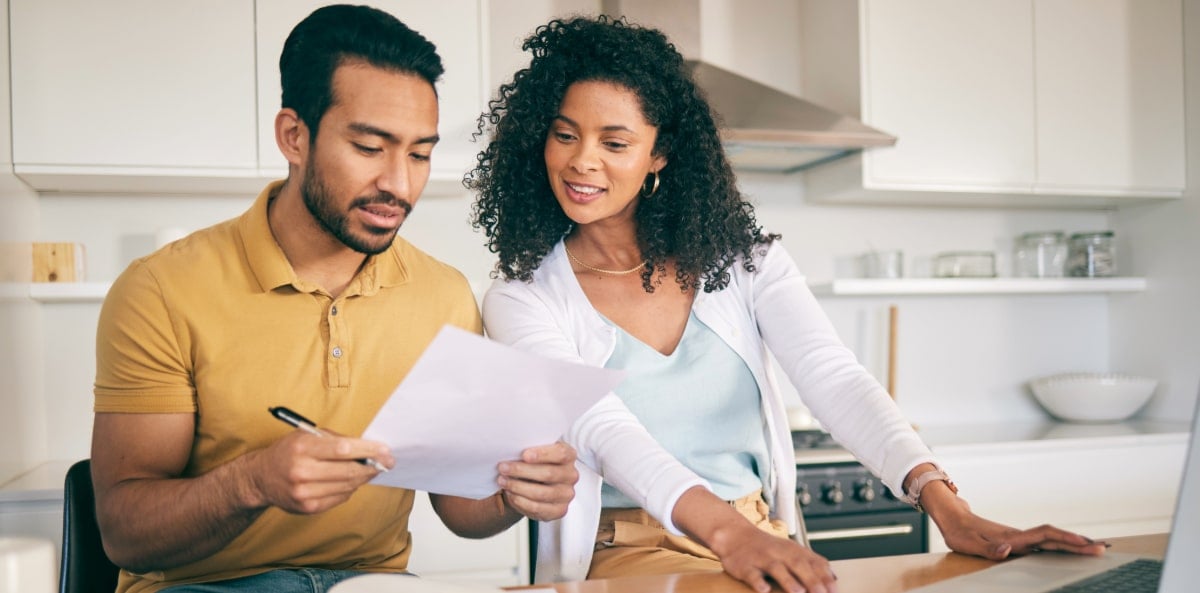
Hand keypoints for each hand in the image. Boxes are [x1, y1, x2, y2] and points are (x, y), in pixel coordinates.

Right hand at [244, 429, 393, 514]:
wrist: (261, 478)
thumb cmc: (289, 452)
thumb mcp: (306, 435)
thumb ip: (335, 439)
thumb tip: (368, 447)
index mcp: (302, 448)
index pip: (343, 449)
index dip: (368, 450)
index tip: (385, 450)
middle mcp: (302, 471)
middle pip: (348, 471)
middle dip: (373, 466)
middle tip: (388, 462)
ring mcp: (304, 492)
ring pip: (347, 486)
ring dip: (363, 478)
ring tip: (371, 469)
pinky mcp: (308, 507)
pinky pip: (339, 498)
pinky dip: (350, 489)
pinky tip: (351, 481)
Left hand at [496, 441, 578, 520]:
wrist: (534, 483)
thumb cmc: (535, 463)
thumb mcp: (535, 451)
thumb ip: (530, 449)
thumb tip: (511, 450)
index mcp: (569, 455)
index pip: (561, 453)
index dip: (543, 454)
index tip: (524, 454)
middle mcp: (571, 475)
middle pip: (548, 474)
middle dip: (522, 471)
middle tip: (503, 467)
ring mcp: (567, 494)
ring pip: (541, 493)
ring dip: (518, 487)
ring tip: (503, 481)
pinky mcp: (559, 510)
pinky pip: (537, 508)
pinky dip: (520, 501)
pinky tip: (510, 493)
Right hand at [711, 526, 836, 592]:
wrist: (734, 535)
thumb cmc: (767, 548)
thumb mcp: (791, 551)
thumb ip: (811, 563)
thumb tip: (834, 578)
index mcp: (793, 550)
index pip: (813, 561)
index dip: (825, 576)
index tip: (834, 591)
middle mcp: (779, 553)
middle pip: (798, 564)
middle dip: (811, 580)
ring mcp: (762, 559)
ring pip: (776, 568)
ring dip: (788, 580)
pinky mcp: (745, 566)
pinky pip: (752, 574)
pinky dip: (758, 582)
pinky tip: (764, 590)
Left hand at [928, 493, 1106, 559]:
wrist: (953, 517)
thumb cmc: (959, 532)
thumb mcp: (968, 543)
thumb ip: (988, 548)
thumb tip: (1008, 550)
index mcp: (1013, 537)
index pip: (1045, 536)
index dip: (1065, 539)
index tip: (1085, 543)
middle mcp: (1020, 536)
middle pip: (1054, 538)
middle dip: (1078, 543)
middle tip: (1102, 548)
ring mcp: (1020, 538)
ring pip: (1051, 540)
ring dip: (1072, 544)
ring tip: (1094, 549)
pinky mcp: (1018, 542)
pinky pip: (1044, 543)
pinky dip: (1060, 546)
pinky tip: (1069, 550)